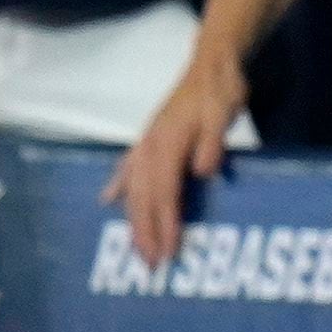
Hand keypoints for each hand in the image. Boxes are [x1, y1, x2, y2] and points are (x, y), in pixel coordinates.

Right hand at [103, 51, 248, 269]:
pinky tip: (108, 201)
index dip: (165, 225)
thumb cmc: (220, 92)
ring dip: (133, 220)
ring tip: (136, 248)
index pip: (165, 194)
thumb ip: (214, 144)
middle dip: (145, 233)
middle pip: (143, 198)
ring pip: (133, 189)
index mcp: (167, 145)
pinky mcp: (148, 140)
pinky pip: (128, 168)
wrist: (212, 65)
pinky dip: (118, 186)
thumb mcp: (224, 114)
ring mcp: (145, 143)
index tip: (169, 252)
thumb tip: (203, 172)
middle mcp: (149, 147)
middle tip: (152, 265)